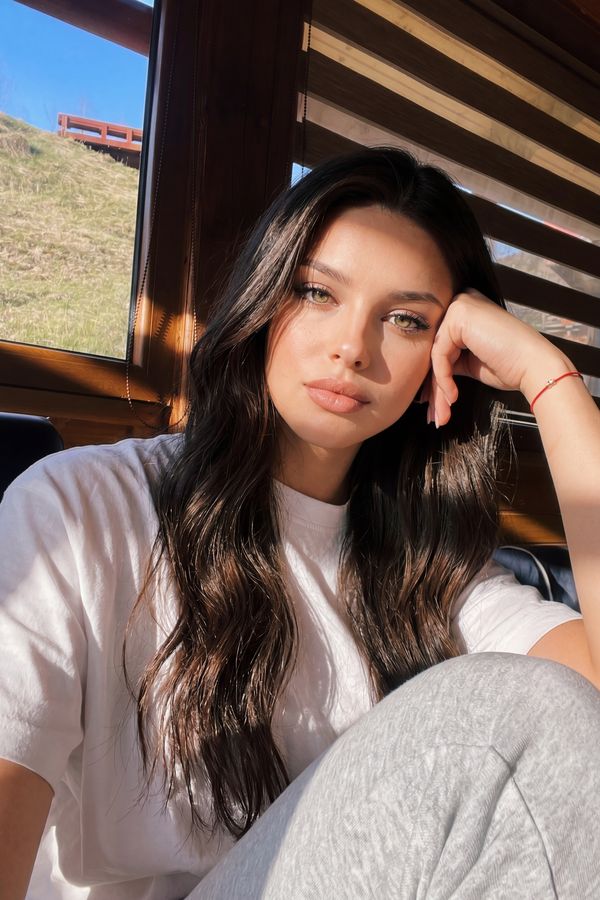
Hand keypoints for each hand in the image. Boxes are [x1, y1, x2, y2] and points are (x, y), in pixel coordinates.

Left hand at [422, 289, 572, 426]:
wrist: (534, 366)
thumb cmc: (511, 365)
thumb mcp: (471, 362)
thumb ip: (450, 361)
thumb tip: (429, 379)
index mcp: (466, 312)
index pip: (440, 346)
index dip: (436, 377)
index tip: (434, 402)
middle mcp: (462, 303)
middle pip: (436, 351)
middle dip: (434, 388)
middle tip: (436, 414)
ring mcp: (460, 307)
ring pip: (435, 356)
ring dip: (438, 390)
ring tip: (442, 413)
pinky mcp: (458, 317)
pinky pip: (439, 355)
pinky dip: (443, 379)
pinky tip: (453, 396)